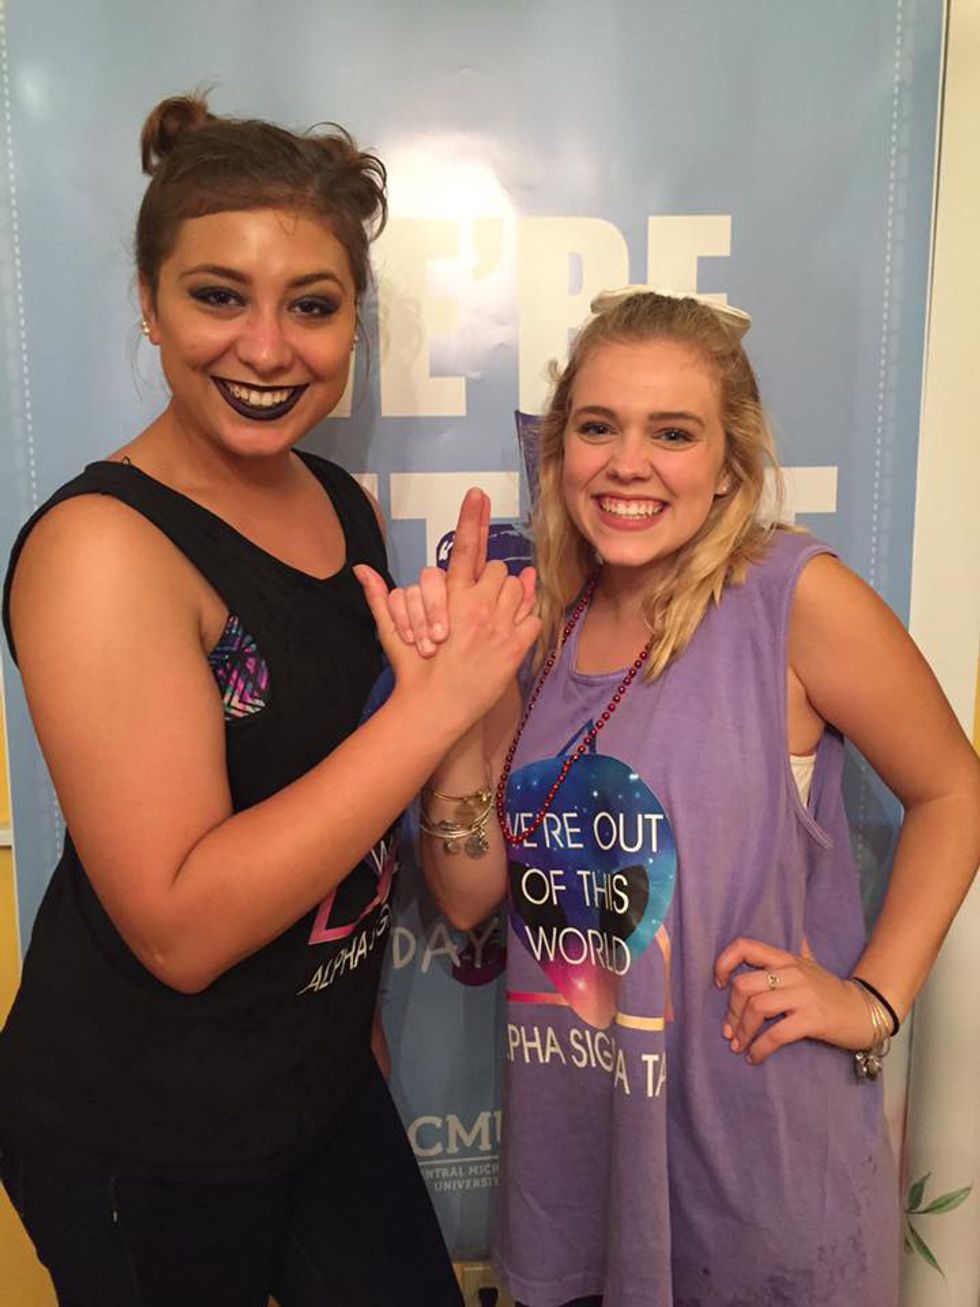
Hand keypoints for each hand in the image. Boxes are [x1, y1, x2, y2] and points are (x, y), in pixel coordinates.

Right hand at [354, 507, 539, 735]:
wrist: (435, 711)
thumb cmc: (414, 672)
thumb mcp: (393, 632)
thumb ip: (381, 597)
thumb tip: (359, 569)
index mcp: (450, 598)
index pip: (464, 547)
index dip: (471, 517)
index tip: (479, 492)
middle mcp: (478, 606)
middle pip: (498, 569)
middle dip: (491, 580)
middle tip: (478, 604)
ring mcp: (501, 625)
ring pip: (517, 589)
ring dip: (509, 597)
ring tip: (492, 618)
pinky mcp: (516, 647)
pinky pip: (533, 617)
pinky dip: (526, 618)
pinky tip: (512, 628)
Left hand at [713, 937, 875, 1064]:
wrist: (864, 1010)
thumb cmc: (829, 990)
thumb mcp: (808, 965)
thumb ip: (792, 952)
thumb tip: (787, 933)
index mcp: (785, 958)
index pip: (745, 946)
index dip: (724, 962)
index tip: (717, 984)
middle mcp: (792, 973)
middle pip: (744, 985)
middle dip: (731, 1011)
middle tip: (729, 1030)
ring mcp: (803, 995)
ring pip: (757, 1008)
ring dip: (742, 1031)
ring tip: (738, 1046)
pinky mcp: (813, 1019)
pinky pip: (776, 1034)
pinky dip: (760, 1048)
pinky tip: (755, 1057)